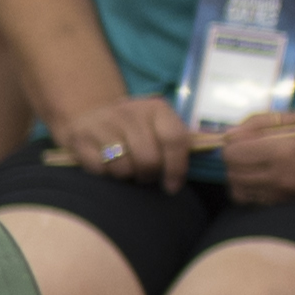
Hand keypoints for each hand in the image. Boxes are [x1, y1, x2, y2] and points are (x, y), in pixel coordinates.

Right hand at [44, 91, 193, 188]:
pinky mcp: (80, 138)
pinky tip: (106, 165)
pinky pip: (100, 170)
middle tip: (145, 175)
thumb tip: (214, 149)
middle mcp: (130, 112)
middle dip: (149, 175)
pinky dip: (105, 174)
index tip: (172, 186)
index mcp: (156, 108)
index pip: (175, 140)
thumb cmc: (134, 129)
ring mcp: (103, 123)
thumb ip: (181, 141)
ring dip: (126, 176)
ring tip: (126, 169)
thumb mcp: (159, 126)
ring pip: (124, 167)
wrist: (89, 114)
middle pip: (149, 159)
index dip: (177, 168)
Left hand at [217, 109, 294, 205]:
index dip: (233, 143)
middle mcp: (282, 179)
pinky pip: (254, 202)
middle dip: (235, 159)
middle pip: (232, 173)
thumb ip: (262, 123)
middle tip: (250, 149)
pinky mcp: (289, 208)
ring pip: (239, 191)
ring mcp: (285, 197)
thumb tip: (230, 133)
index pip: (233, 153)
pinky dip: (251, 189)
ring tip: (257, 163)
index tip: (245, 137)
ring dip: (240, 176)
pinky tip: (267, 177)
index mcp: (286, 152)